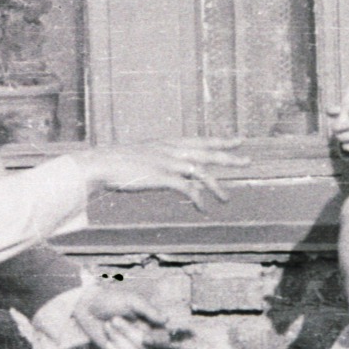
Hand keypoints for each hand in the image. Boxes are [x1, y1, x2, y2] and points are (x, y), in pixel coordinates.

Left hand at [71, 285, 185, 348]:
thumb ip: (149, 310)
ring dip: (118, 337)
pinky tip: (106, 339)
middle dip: (129, 331)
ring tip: (108, 325)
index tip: (177, 341)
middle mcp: (145, 336)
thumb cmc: (110, 300)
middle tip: (114, 319)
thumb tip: (167, 320)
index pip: (168, 338)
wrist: (87, 308)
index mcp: (151, 323)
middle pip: (147, 344)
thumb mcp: (130, 300)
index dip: (176, 344)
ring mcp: (133, 347)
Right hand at [75, 137, 246, 209]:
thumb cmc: (115, 162)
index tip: (238, 139)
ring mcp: (167, 163)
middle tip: (248, 160)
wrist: (100, 164)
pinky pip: (188, 189)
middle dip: (228, 157)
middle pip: (206, 152)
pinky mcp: (162, 177)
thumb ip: (155, 159)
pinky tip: (203, 209)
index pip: (200, 140)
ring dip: (216, 187)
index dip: (220, 140)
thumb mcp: (140, 155)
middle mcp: (170, 150)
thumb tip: (163, 168)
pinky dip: (198, 199)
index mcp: (166, 143)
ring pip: (201, 173)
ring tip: (226, 199)